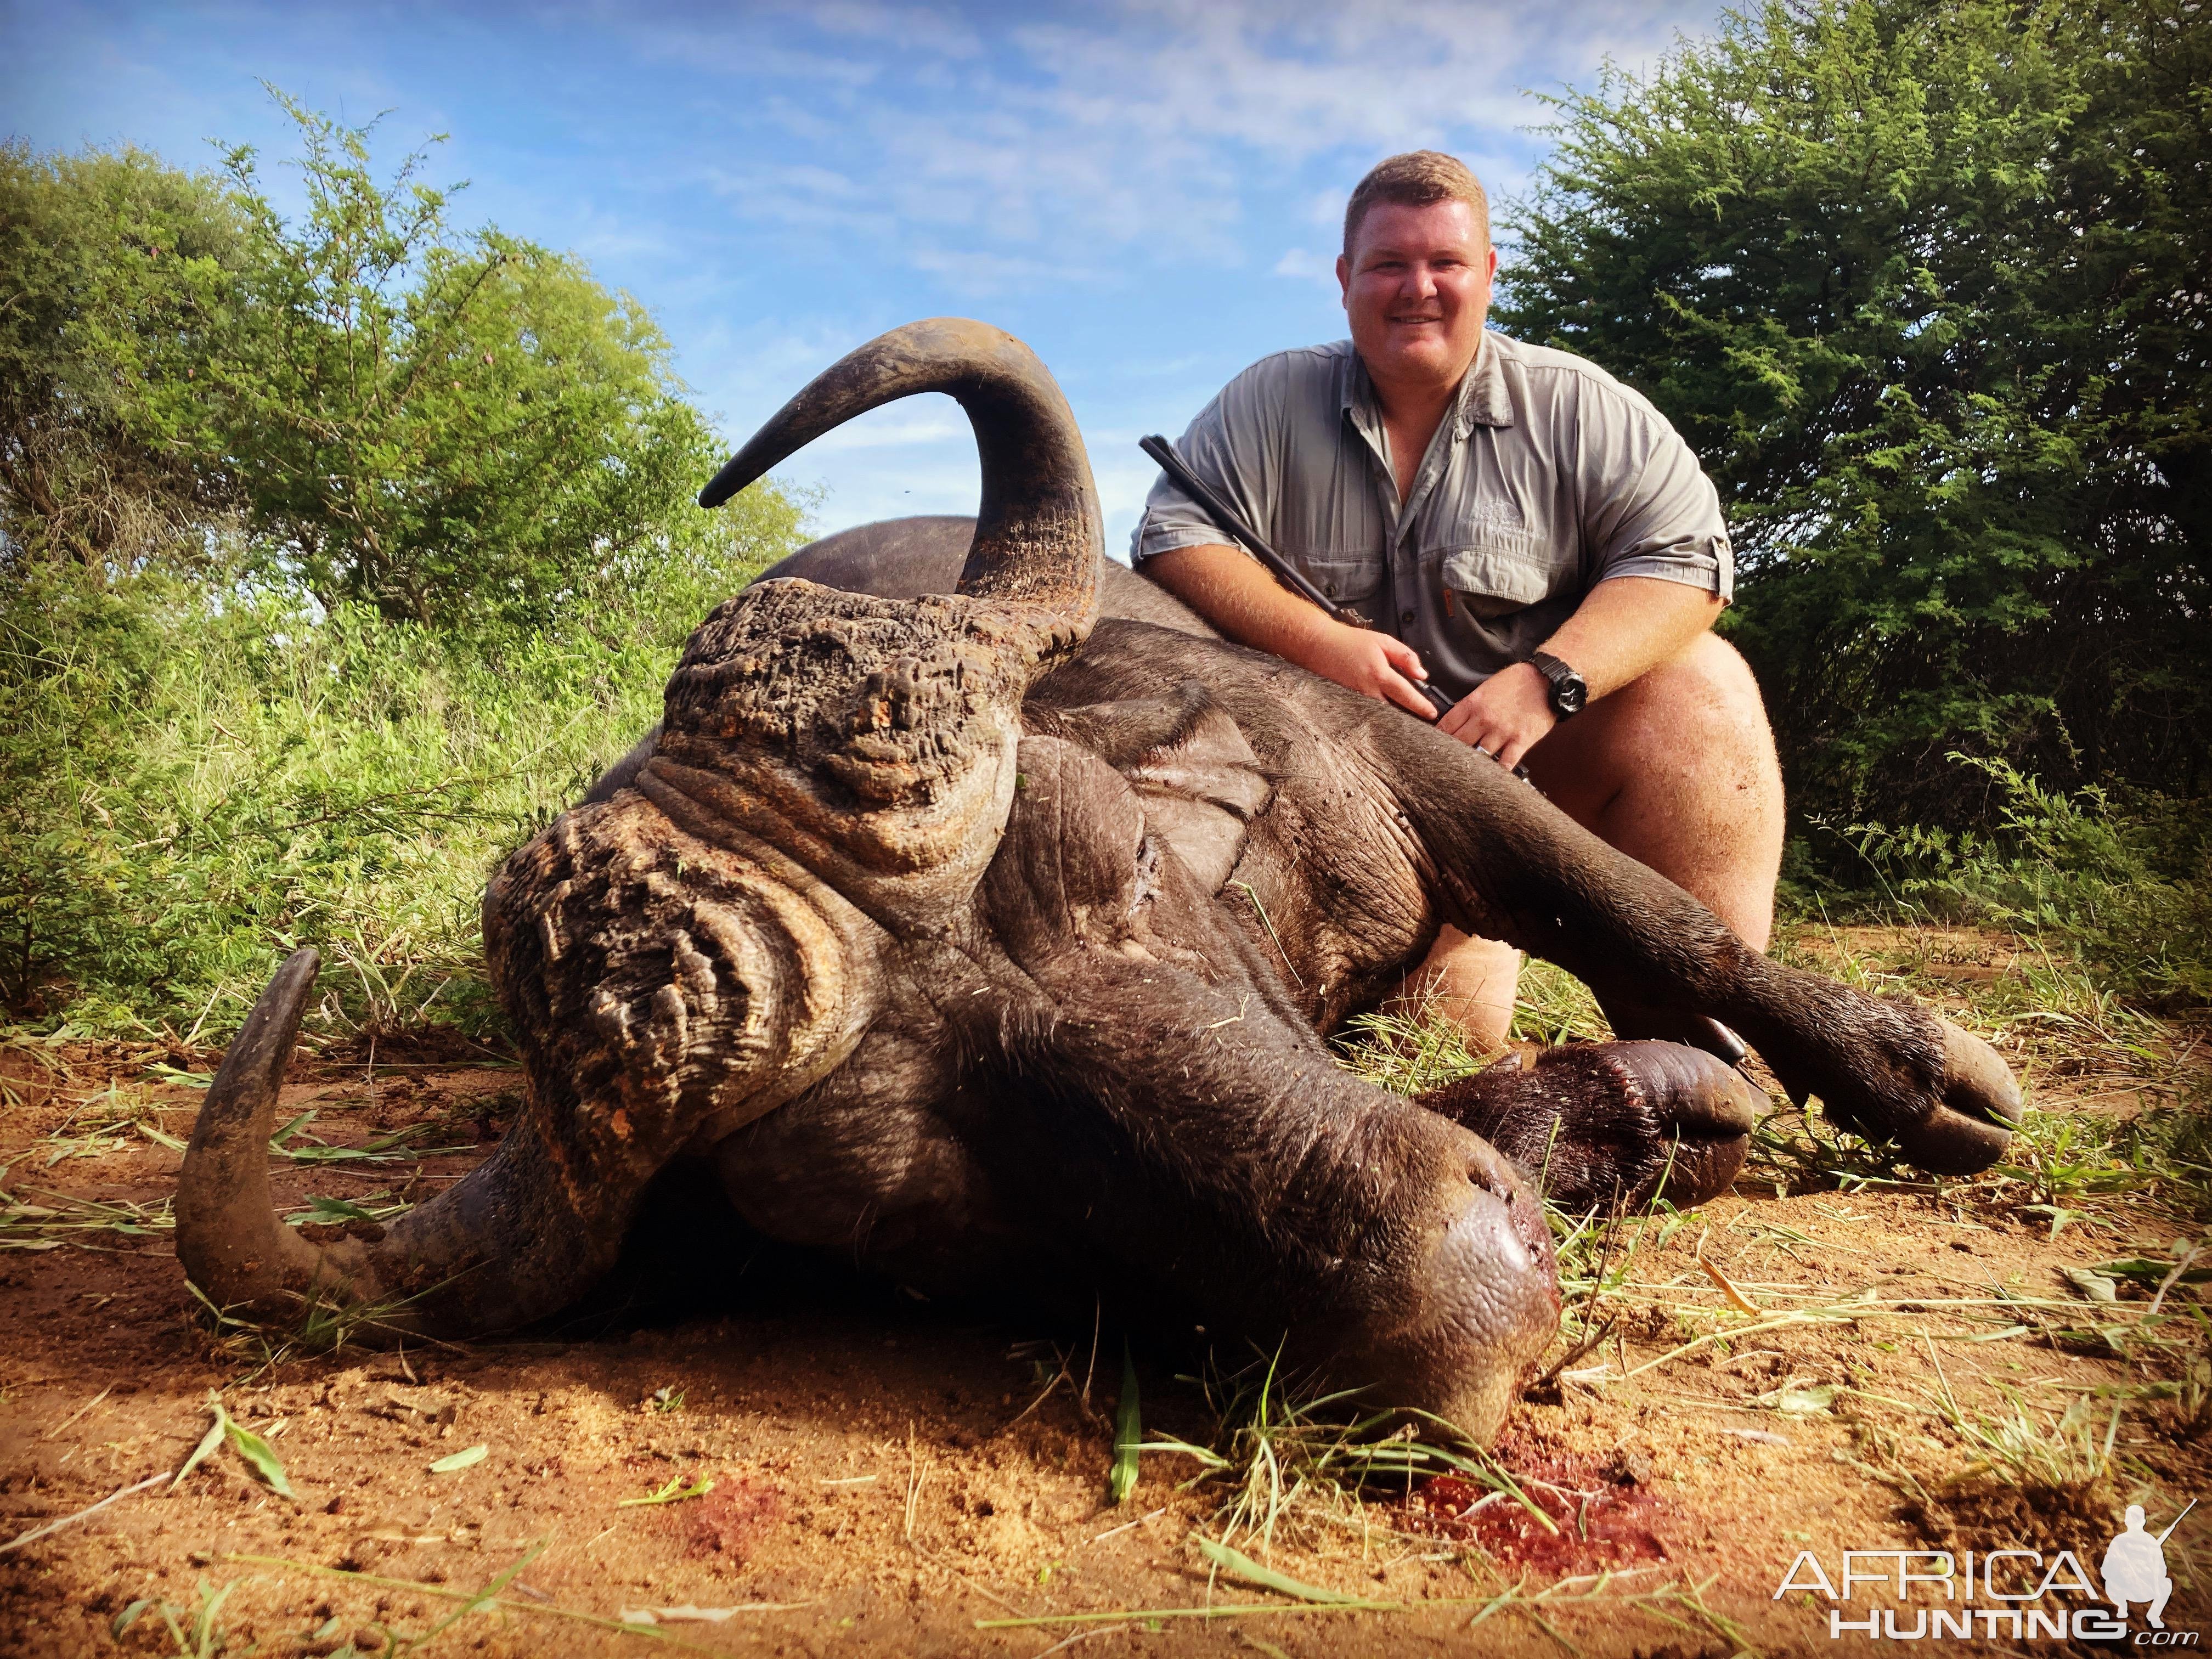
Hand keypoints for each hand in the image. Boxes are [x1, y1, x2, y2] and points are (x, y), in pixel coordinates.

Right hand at [1298, 620, 1437, 718]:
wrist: (1319, 646)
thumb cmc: (1348, 642)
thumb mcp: (1383, 641)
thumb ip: (1405, 656)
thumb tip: (1421, 674)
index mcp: (1379, 675)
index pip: (1406, 696)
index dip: (1421, 706)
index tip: (1432, 713)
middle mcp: (1368, 691)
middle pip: (1395, 711)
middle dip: (1409, 715)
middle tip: (1421, 716)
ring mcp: (1357, 700)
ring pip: (1381, 713)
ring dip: (1395, 714)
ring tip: (1406, 714)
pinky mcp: (1349, 702)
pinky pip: (1369, 710)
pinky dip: (1380, 711)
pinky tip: (1385, 708)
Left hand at [1437, 661, 1554, 767]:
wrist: (1546, 679)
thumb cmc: (1517, 681)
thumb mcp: (1487, 687)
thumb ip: (1471, 705)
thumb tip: (1457, 721)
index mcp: (1473, 703)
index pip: (1447, 725)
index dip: (1438, 738)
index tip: (1434, 746)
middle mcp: (1484, 719)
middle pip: (1459, 743)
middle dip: (1451, 753)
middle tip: (1446, 763)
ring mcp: (1502, 731)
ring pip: (1479, 755)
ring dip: (1473, 764)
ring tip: (1466, 773)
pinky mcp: (1520, 741)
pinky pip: (1505, 763)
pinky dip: (1498, 772)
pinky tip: (1492, 778)